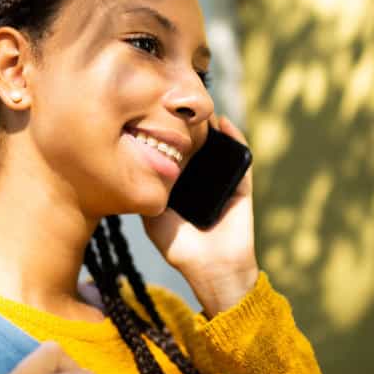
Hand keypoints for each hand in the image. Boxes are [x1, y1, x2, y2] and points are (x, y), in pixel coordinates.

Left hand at [142, 115, 259, 316]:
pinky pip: (242, 157)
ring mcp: (223, 182)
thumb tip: (131, 166)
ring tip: (197, 107)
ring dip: (209, 128)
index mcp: (181, 189)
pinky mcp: (242, 185)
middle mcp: (202, 182)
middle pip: (195, 147)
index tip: (153, 115)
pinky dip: (235, 138)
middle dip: (186, 127)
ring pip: (217, 148)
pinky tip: (223, 123)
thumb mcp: (154, 219)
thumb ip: (147, 195)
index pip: (174, 156)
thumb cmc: (181, 249)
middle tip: (174, 103)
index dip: (166, 137)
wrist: (214, 269)